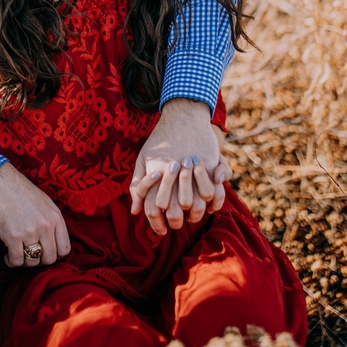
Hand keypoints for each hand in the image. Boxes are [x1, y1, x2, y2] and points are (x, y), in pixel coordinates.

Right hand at [0, 162, 70, 266]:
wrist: (0, 183)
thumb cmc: (21, 191)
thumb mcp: (45, 203)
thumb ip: (52, 221)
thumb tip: (54, 241)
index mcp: (55, 217)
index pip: (64, 249)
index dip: (55, 255)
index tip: (45, 254)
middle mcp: (46, 226)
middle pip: (50, 259)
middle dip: (40, 261)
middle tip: (30, 256)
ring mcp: (30, 232)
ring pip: (33, 262)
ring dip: (25, 262)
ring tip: (18, 254)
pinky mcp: (13, 237)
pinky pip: (17, 261)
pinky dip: (11, 262)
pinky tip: (7, 257)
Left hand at [130, 99, 224, 233]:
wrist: (182, 115)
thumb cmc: (161, 139)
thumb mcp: (144, 158)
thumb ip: (138, 184)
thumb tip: (134, 211)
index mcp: (155, 174)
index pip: (152, 209)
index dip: (156, 224)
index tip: (161, 230)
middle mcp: (172, 175)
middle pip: (174, 212)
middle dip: (175, 222)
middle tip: (177, 224)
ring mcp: (191, 171)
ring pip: (195, 206)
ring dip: (195, 214)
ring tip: (192, 216)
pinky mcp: (208, 165)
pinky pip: (212, 193)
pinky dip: (212, 203)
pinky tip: (208, 205)